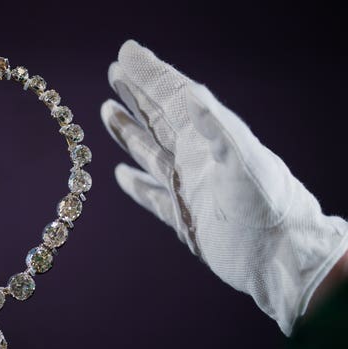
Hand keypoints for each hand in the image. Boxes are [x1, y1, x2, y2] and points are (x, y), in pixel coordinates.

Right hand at [101, 40, 347, 333]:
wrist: (278, 258)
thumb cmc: (265, 207)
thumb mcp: (240, 159)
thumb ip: (211, 124)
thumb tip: (180, 88)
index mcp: (208, 137)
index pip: (173, 96)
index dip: (149, 74)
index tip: (125, 54)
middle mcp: (195, 157)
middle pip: (158, 118)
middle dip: (136, 95)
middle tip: (113, 73)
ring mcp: (186, 186)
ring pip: (149, 152)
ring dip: (128, 132)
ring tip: (106, 112)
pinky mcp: (181, 216)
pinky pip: (150, 194)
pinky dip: (135, 184)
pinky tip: (120, 174)